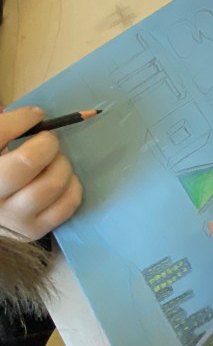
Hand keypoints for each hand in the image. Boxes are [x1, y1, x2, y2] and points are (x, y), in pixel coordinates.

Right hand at [0, 107, 83, 239]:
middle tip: (49, 141)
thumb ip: (7, 127)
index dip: (24, 119)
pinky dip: (72, 187)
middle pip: (29, 160)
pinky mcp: (31, 230)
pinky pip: (65, 205)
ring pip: (51, 184)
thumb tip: (36, 115)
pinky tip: (62, 179)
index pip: (1, 134)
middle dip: (47, 144)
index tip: (36, 115)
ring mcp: (11, 217)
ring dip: (62, 165)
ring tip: (55, 161)